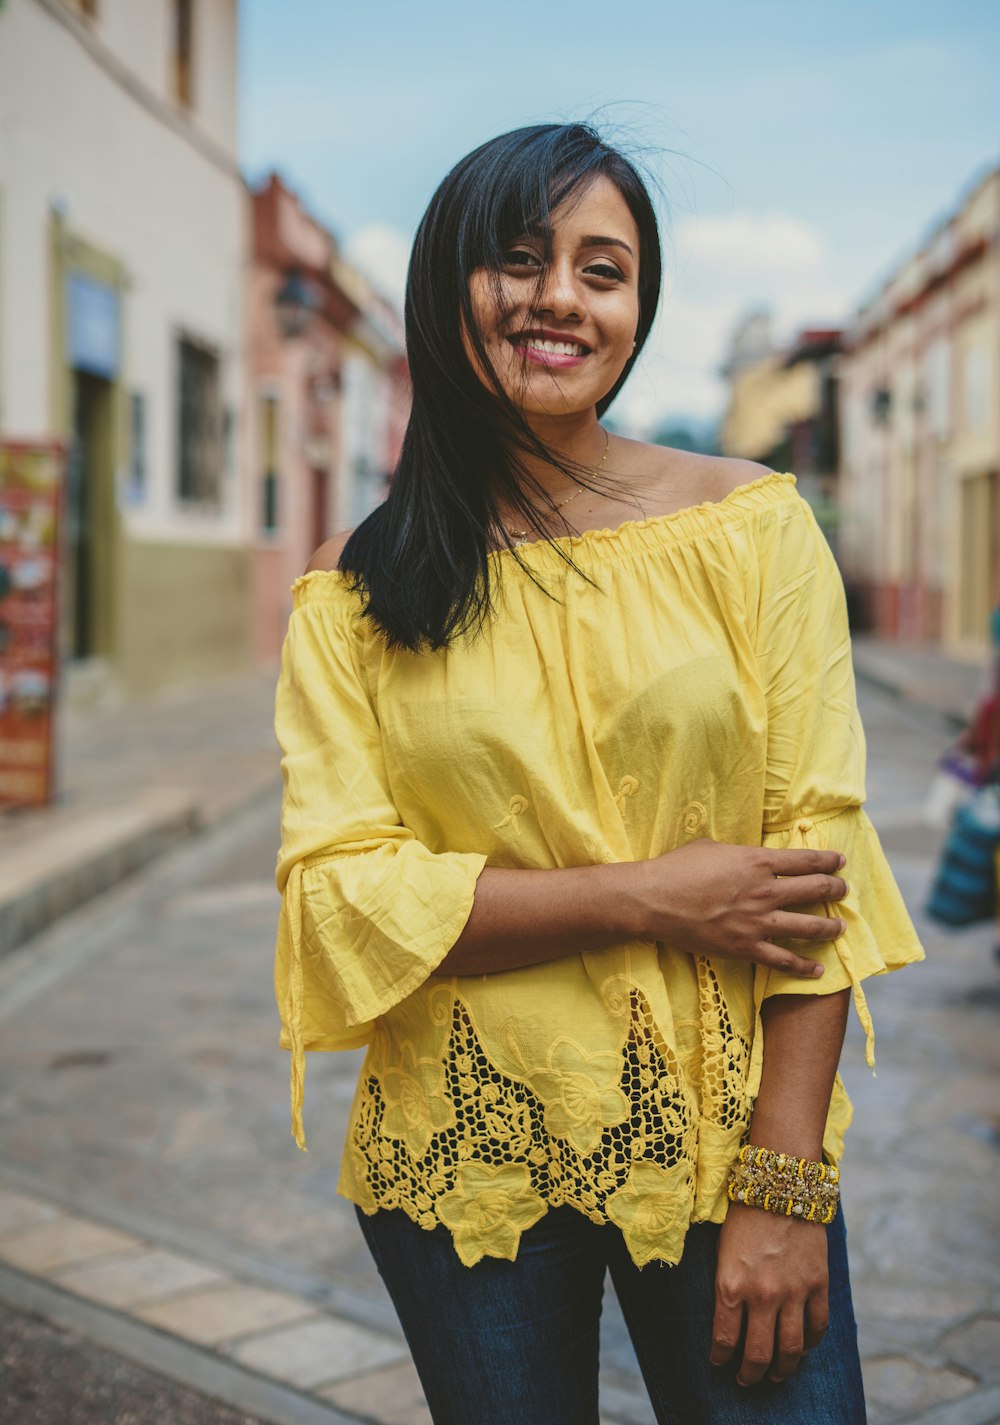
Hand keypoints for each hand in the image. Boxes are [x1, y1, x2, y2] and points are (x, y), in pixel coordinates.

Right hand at [637, 839, 847, 976]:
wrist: (654, 900)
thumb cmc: (678, 868)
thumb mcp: (712, 847)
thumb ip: (739, 853)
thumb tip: (749, 857)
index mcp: (757, 861)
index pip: (806, 860)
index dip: (829, 861)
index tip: (840, 863)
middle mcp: (765, 891)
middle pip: (815, 890)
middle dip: (836, 889)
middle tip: (843, 890)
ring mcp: (758, 922)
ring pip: (809, 926)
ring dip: (830, 927)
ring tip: (839, 927)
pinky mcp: (746, 948)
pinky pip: (784, 960)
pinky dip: (804, 966)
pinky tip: (818, 969)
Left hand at [711, 1203, 828, 1385]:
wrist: (779, 1183)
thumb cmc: (744, 1213)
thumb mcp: (722, 1250)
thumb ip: (727, 1285)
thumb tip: (728, 1317)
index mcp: (730, 1285)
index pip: (724, 1340)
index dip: (720, 1358)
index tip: (720, 1363)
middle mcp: (761, 1295)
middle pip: (758, 1355)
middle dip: (750, 1374)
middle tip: (746, 1380)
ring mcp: (793, 1292)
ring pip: (790, 1350)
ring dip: (782, 1369)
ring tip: (775, 1374)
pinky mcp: (817, 1284)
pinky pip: (817, 1327)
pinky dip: (811, 1344)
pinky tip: (804, 1347)